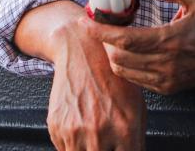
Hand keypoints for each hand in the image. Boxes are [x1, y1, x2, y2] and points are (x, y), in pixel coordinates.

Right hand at [47, 23, 145, 150]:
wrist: (83, 52)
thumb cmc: (112, 77)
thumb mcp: (137, 105)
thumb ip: (137, 137)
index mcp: (124, 129)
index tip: (122, 150)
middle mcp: (99, 133)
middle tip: (106, 145)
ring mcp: (75, 131)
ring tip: (94, 137)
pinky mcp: (57, 127)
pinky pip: (64, 149)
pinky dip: (73, 144)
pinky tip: (80, 127)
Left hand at [84, 0, 194, 94]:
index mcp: (172, 41)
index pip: (125, 39)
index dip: (101, 31)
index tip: (86, 20)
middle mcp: (167, 65)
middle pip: (119, 57)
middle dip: (105, 40)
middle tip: (101, 22)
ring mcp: (168, 80)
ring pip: (125, 71)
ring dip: (114, 53)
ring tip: (115, 34)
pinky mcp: (171, 87)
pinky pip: (137, 79)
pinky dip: (127, 65)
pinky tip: (131, 49)